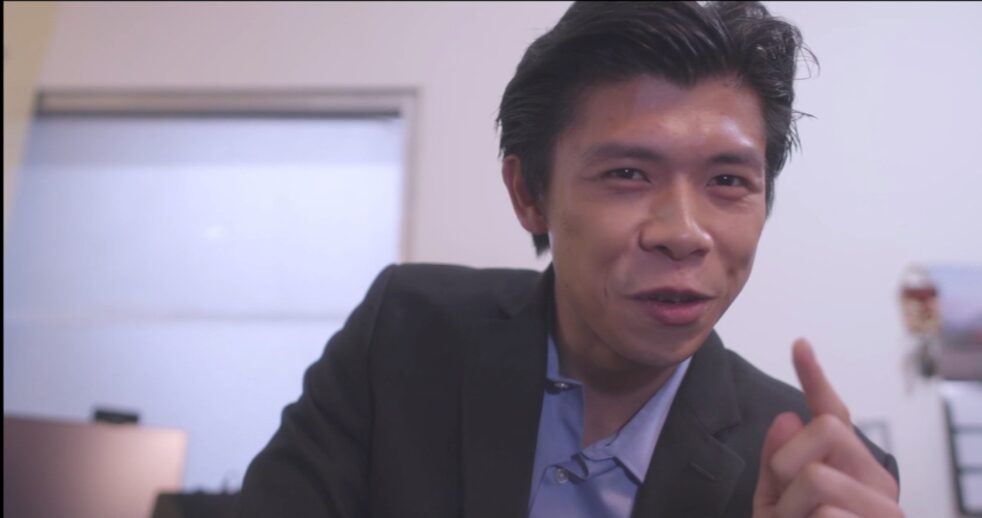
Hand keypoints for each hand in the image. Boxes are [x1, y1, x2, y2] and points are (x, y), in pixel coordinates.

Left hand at [752, 338, 902, 517]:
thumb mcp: (775, 509)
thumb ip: (778, 465)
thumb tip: (790, 416)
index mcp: (851, 471)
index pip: (833, 415)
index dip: (814, 377)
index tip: (798, 343)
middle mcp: (878, 484)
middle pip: (825, 431)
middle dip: (786, 463)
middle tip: (785, 507)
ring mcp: (886, 510)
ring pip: (818, 477)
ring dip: (788, 511)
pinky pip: (826, 513)